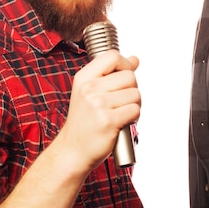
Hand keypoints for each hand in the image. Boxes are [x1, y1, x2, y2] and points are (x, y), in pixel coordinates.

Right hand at [58, 50, 140, 170]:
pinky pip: (135, 110)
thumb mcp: (91, 92)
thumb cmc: (84, 122)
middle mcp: (89, 88)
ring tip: (120, 113)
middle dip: (132, 89)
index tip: (125, 76)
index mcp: (84, 78)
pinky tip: (122, 122)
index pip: (113, 56)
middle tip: (121, 102)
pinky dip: (133, 117)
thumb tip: (135, 59)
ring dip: (134, 105)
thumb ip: (112, 74)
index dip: (125, 64)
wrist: (73, 150)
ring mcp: (98, 105)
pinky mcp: (108, 121)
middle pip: (129, 76)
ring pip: (135, 94)